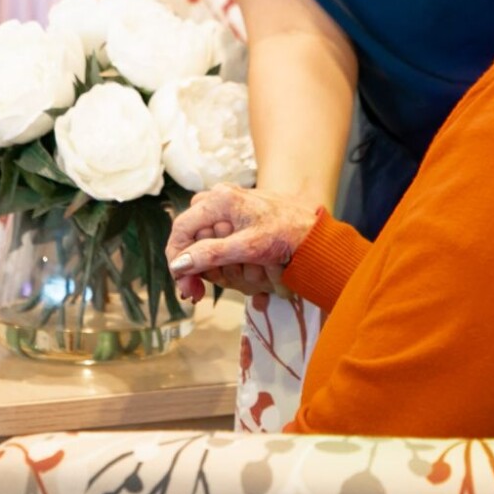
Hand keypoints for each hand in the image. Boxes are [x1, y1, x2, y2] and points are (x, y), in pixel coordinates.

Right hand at [166, 185, 319, 303]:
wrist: (316, 232)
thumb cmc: (287, 234)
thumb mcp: (248, 247)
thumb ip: (211, 254)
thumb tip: (178, 265)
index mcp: (219, 200)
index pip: (181, 230)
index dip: (177, 260)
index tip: (185, 287)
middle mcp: (220, 199)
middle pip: (191, 238)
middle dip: (197, 267)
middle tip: (200, 293)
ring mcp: (230, 209)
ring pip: (205, 243)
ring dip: (213, 267)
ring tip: (232, 281)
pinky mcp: (239, 220)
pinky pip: (220, 243)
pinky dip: (224, 262)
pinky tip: (236, 274)